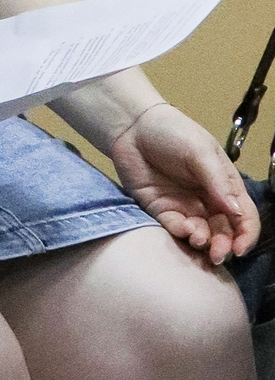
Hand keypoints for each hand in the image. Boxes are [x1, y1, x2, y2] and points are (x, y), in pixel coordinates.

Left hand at [108, 102, 260, 264]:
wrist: (132, 125)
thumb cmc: (173, 131)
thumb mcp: (200, 151)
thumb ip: (218, 181)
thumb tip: (237, 213)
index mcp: (225, 185)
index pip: (244, 216)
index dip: (246, 234)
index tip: (240, 248)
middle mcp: (208, 201)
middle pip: (224, 231)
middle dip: (224, 246)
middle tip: (218, 253)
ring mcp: (185, 207)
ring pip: (201, 235)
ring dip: (203, 243)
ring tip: (199, 239)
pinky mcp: (161, 210)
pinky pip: (174, 228)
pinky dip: (181, 233)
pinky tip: (182, 228)